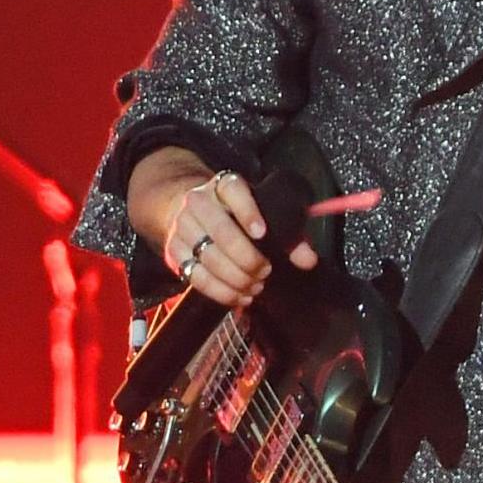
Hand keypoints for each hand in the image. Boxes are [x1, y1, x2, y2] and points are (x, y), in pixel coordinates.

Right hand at [128, 150, 316, 308]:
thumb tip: (309, 260)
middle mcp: (199, 202)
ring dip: (234, 277)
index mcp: (224, 186)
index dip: (248, 211)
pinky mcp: (173, 251)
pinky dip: (219, 291)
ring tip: (256, 286)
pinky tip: (240, 296)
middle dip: (245, 256)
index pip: (233, 190)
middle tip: (265, 271)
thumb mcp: (267, 216)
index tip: (262, 233)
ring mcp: (183, 226)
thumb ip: (291, 235)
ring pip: (207, 256)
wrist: (193, 213)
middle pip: (220, 230)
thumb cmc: (240, 215)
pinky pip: (195, 275)